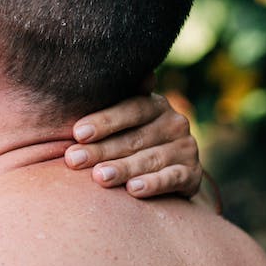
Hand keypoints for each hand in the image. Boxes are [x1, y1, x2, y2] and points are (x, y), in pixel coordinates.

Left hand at [64, 92, 201, 198]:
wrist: (170, 172)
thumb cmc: (131, 140)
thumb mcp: (124, 121)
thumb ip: (113, 103)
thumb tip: (134, 76)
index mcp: (155, 105)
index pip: (130, 109)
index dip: (104, 121)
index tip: (77, 133)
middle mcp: (174, 123)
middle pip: (134, 138)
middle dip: (100, 150)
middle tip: (73, 159)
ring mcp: (185, 149)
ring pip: (150, 159)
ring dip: (122, 168)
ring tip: (98, 176)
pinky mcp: (192, 174)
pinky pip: (172, 178)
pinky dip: (153, 184)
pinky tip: (133, 190)